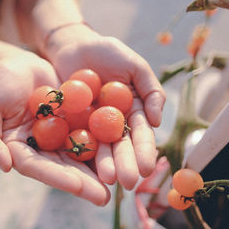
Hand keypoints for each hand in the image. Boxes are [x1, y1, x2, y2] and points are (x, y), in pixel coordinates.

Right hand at [0, 50, 109, 205]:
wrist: (21, 63)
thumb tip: (5, 167)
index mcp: (19, 150)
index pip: (37, 168)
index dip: (56, 177)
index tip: (78, 185)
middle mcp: (41, 149)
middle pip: (62, 168)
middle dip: (83, 183)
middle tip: (104, 197)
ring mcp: (59, 137)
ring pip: (80, 156)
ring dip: (99, 169)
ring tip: (119, 182)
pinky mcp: (75, 123)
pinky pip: (91, 133)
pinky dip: (105, 143)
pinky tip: (123, 153)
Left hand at [44, 24, 165, 188]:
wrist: (73, 45)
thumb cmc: (107, 52)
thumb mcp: (135, 66)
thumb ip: (151, 91)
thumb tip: (158, 122)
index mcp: (132, 111)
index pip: (140, 134)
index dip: (144, 151)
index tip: (147, 169)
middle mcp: (112, 122)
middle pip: (120, 146)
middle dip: (126, 164)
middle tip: (128, 183)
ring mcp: (90, 125)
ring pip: (99, 147)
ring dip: (104, 164)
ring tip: (106, 180)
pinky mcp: (69, 124)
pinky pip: (74, 138)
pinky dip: (79, 152)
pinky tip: (82, 167)